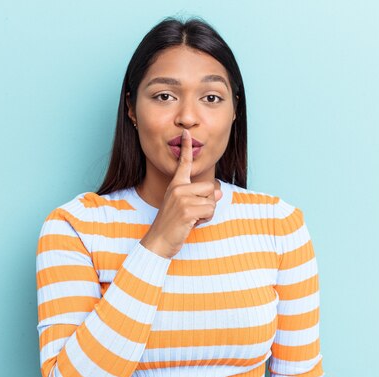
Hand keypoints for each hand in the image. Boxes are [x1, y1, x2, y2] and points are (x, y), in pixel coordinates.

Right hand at [140, 129, 222, 258]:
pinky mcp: (186, 210)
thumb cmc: (173, 225)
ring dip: (207, 213)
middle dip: (208, 203)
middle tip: (193, 213)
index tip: (187, 133)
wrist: (159, 241)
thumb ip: (202, 197)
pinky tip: (192, 224)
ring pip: (211, 200)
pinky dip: (205, 219)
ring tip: (191, 219)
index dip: (186, 147)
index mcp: (175, 185)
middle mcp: (177, 188)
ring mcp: (181, 198)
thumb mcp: (186, 207)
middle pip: (209, 187)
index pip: (183, 163)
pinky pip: (209, 210)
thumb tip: (219, 191)